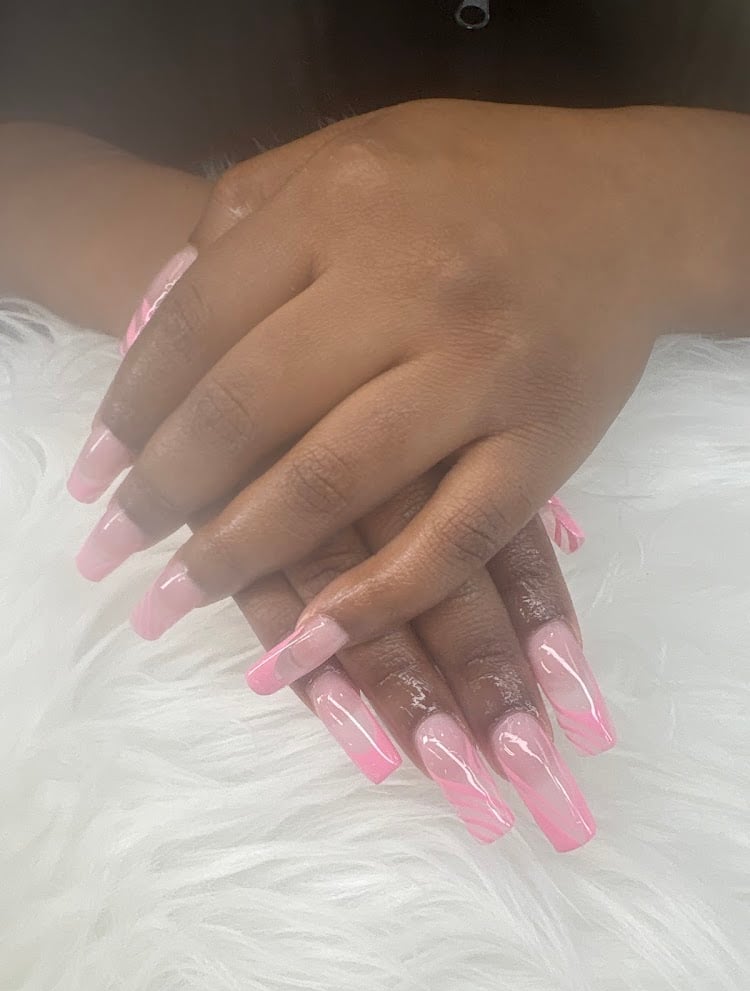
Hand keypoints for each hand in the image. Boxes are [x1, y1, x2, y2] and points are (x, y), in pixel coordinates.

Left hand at [34, 121, 611, 847]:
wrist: (626, 204)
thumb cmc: (477, 178)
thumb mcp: (348, 154)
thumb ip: (246, 215)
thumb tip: (155, 319)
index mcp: (341, 210)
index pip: (199, 325)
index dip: (131, 410)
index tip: (93, 475)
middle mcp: (406, 291)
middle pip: (250, 410)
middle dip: (164, 493)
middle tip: (112, 552)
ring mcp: (479, 373)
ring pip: (335, 483)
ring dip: (242, 556)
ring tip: (177, 600)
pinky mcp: (543, 443)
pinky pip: (452, 540)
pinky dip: (376, 600)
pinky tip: (308, 641)